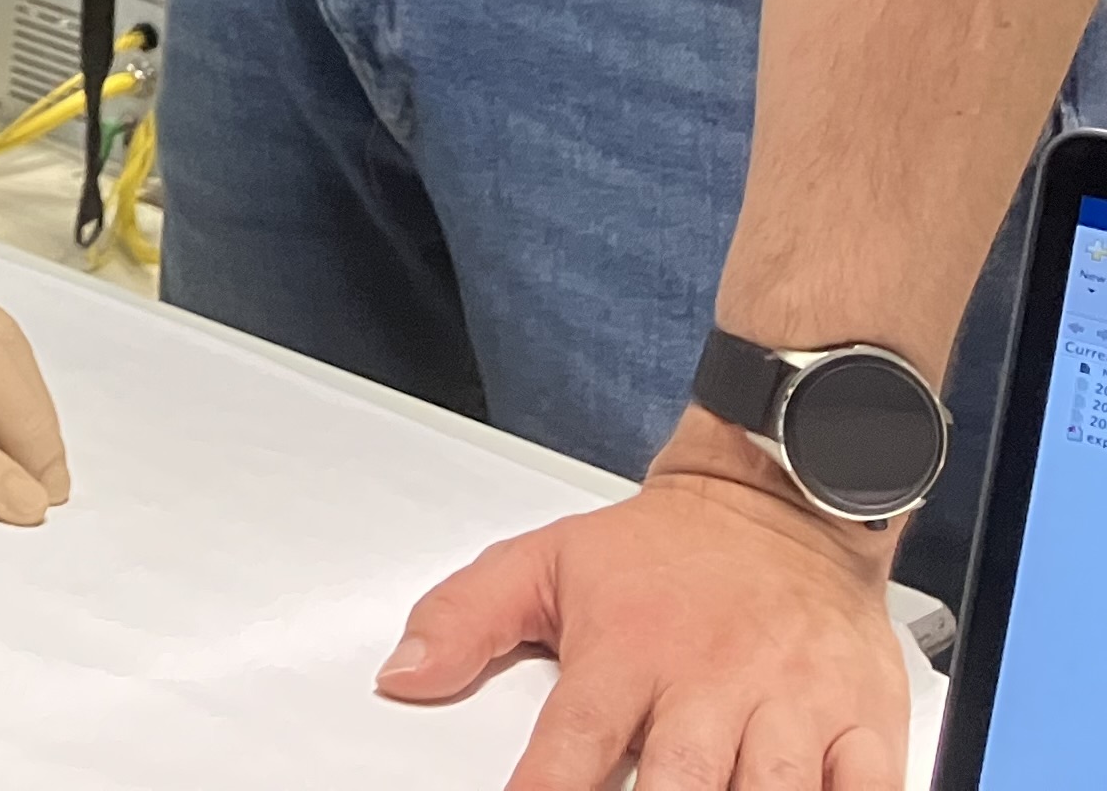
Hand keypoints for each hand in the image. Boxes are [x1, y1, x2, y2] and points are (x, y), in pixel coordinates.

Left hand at [376, 420, 910, 789]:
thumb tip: (401, 676)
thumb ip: (462, 619)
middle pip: (682, 784)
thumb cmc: (661, 549)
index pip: (574, 744)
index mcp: (628, 651)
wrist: (779, 501)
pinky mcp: (863, 720)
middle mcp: (711, 684)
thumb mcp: (544, 562)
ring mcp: (792, 706)